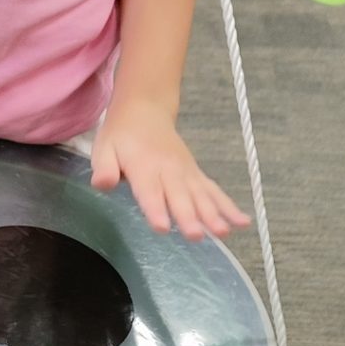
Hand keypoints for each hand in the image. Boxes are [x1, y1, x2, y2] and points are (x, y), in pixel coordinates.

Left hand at [90, 102, 249, 239]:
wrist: (145, 109)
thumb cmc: (121, 134)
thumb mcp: (104, 147)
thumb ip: (104, 167)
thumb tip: (103, 184)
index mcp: (143, 166)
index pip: (150, 191)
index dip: (156, 209)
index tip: (163, 227)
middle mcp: (168, 170)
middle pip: (179, 196)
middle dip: (188, 217)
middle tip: (195, 236)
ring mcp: (186, 172)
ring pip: (201, 195)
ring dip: (213, 214)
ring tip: (223, 233)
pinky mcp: (196, 175)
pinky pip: (214, 191)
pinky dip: (228, 206)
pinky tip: (241, 223)